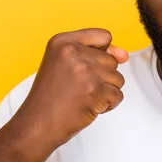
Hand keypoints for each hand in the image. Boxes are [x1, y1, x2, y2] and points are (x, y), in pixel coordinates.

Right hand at [14, 28, 128, 148]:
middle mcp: (72, 52)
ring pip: (118, 78)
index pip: (104, 36)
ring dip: (105, 92)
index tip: (85, 67)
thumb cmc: (51, 97)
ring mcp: (84, 71)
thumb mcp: (66, 65)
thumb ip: (97, 53)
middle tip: (77, 88)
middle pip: (112, 61)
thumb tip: (124, 55)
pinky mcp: (94, 90)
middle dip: (102, 78)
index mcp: (62, 41)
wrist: (36, 125)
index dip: (102, 54)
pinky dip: (108, 105)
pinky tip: (88, 107)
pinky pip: (118, 95)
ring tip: (82, 97)